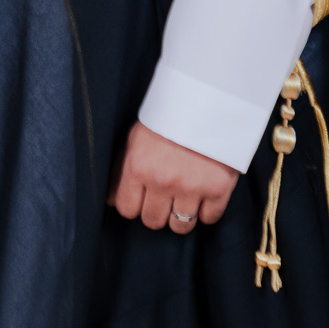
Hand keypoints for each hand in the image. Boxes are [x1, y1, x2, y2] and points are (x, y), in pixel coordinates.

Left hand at [108, 120, 237, 232]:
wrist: (208, 101)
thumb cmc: (168, 120)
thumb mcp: (136, 138)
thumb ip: (121, 171)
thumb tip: (111, 201)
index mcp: (137, 167)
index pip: (126, 209)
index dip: (134, 205)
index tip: (143, 197)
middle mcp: (162, 181)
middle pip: (152, 221)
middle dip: (157, 212)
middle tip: (165, 196)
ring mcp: (191, 186)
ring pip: (181, 226)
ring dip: (182, 216)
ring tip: (185, 198)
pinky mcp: (218, 188)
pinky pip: (209, 218)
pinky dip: (207, 211)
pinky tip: (204, 194)